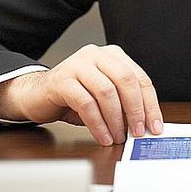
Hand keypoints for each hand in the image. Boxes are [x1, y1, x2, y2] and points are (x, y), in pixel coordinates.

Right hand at [0, 44, 162, 145]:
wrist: (36, 94)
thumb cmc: (74, 96)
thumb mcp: (104, 98)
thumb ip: (123, 104)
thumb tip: (144, 124)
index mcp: (113, 55)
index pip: (139, 78)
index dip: (150, 104)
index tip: (155, 125)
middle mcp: (97, 54)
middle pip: (126, 81)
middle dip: (135, 110)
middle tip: (138, 132)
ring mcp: (78, 64)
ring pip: (106, 92)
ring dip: (115, 119)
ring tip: (117, 137)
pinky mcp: (62, 79)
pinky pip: (86, 103)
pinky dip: (97, 123)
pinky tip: (102, 136)